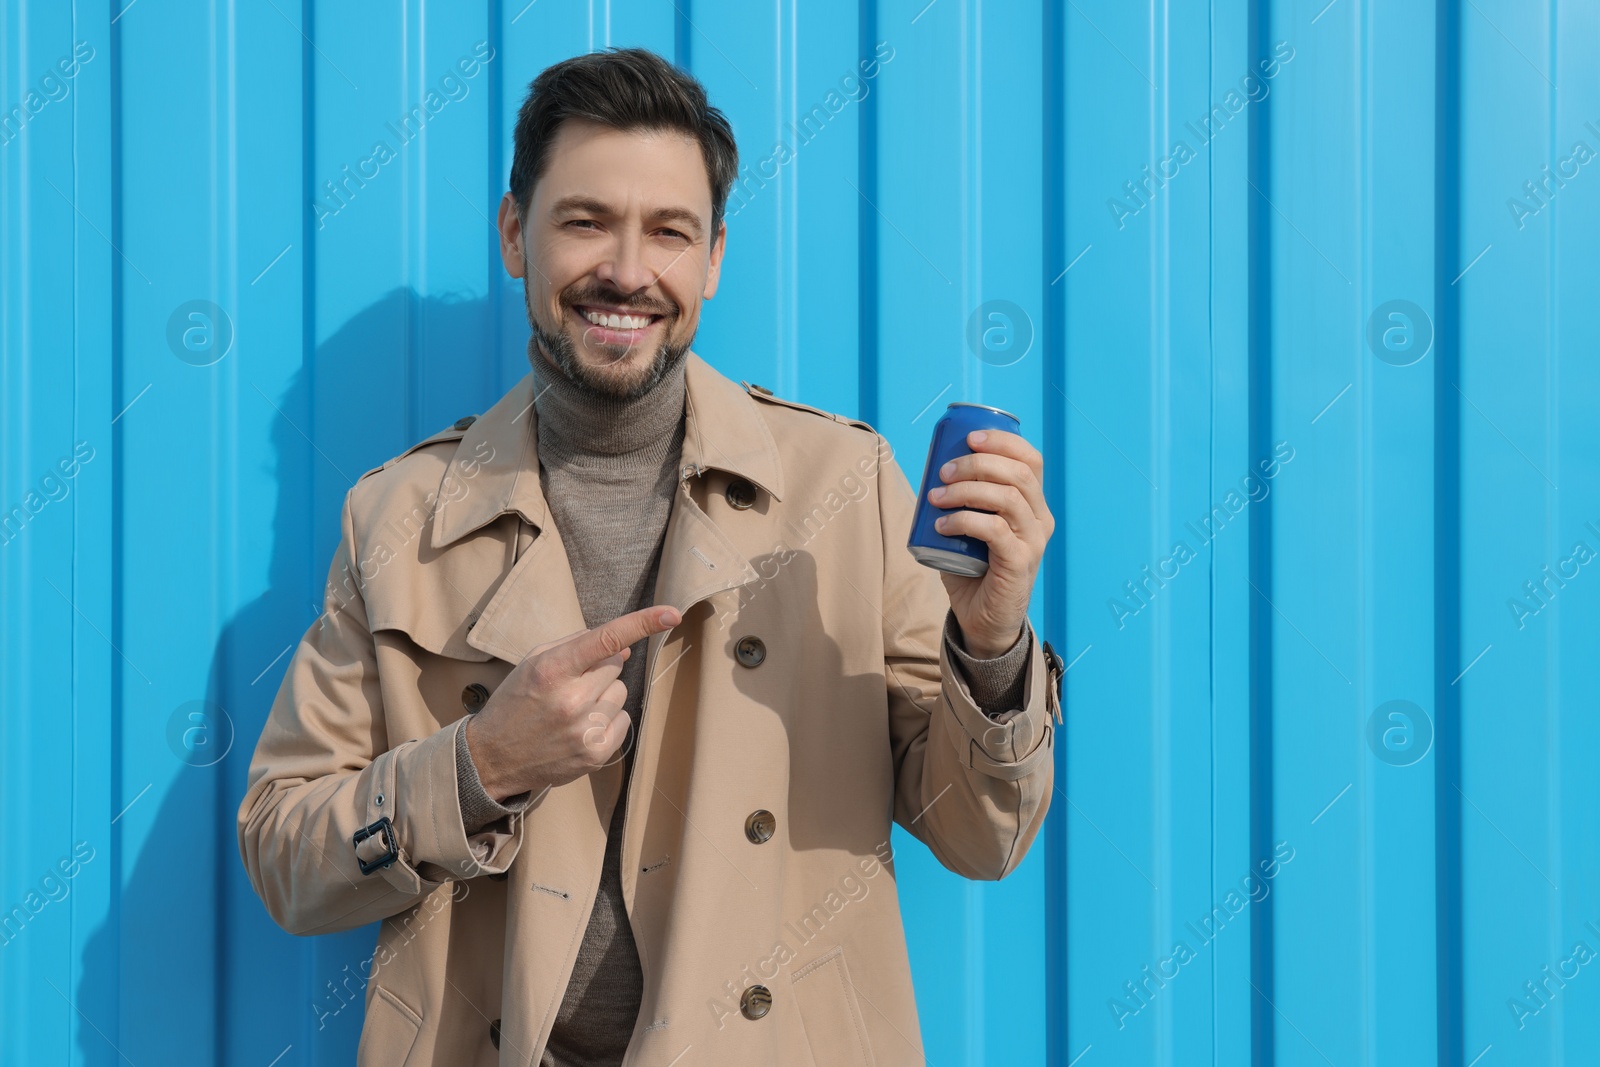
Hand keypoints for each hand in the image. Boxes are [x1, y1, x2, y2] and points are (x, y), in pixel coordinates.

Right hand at [464, 605, 681, 802]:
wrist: (493, 757)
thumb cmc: (516, 702)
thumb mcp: (535, 662)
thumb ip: (578, 645)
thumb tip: (624, 648)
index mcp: (552, 670)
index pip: (606, 639)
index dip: (643, 623)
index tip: (671, 614)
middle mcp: (571, 700)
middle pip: (615, 665)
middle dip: (599, 668)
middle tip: (570, 684)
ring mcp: (584, 730)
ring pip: (621, 692)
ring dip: (603, 695)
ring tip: (571, 709)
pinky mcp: (595, 754)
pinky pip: (623, 720)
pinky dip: (607, 719)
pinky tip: (579, 727)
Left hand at [927, 429, 1052, 657]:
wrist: (983, 620)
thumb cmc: (973, 569)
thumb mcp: (971, 527)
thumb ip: (963, 500)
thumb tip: (933, 466)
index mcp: (1032, 504)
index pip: (1030, 460)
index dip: (1003, 442)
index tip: (969, 437)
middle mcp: (1040, 519)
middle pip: (1017, 473)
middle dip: (977, 463)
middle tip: (943, 470)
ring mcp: (1033, 541)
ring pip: (1007, 498)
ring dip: (966, 490)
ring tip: (936, 496)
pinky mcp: (1020, 563)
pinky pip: (995, 530)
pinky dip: (964, 520)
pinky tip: (941, 524)